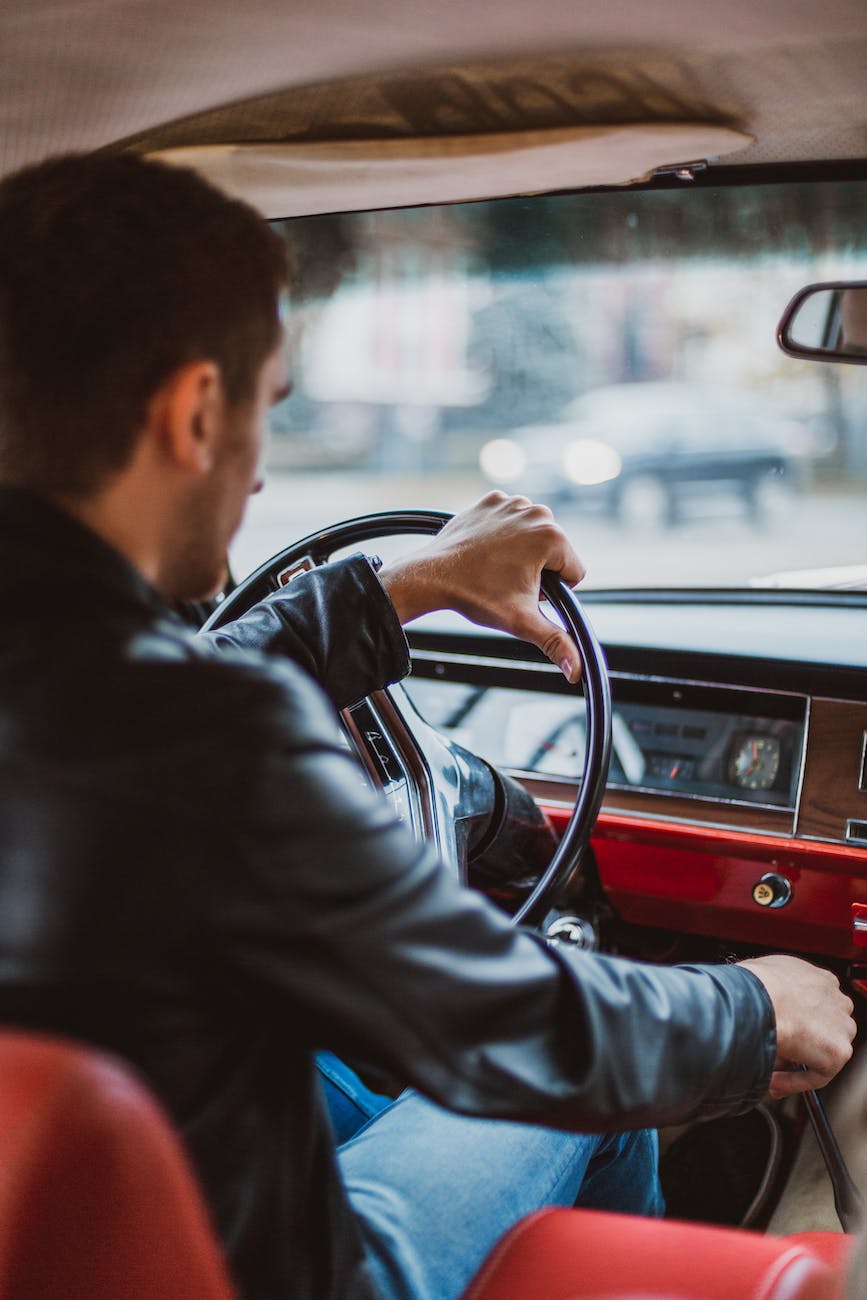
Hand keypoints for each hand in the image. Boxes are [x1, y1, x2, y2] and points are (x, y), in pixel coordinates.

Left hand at [379, 492, 585, 681]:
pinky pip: (512, 521)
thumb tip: (576, 671)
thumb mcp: (521, 621)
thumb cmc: (475, 596)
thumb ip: (555, 642)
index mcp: (552, 537)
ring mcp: (512, 503)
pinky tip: (487, 549)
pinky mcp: (492, 500)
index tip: (525, 591)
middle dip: (538, 569)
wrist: (433, 576)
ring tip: (497, 567)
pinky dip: (502, 534)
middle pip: (555, 552)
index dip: (554, 590)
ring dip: (522, 551)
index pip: (575, 571)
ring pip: (534, 535)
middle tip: (507, 581)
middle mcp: (536, 512)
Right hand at [738, 954, 855, 1096]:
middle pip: (824, 1028)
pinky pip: (817, 1074)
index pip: (815, 1004)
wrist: (757, 1000)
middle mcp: (835, 999)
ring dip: (796, 1064)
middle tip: (776, 1054)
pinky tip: (774, 1081)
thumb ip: (771, 989)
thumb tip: (760, 1005)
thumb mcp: (761, 975)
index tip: (781, 1031)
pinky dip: (794, 1082)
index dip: (797, 1022)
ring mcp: (840, 1025)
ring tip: (770, 1071)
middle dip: (801, 1043)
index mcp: (819, 978)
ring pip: (821, 1052)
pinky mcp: (838, 1051)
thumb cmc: (752, 985)